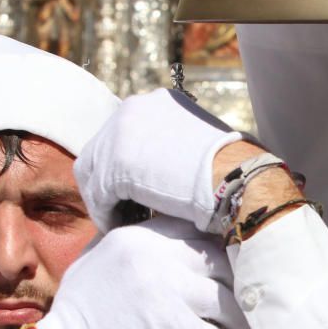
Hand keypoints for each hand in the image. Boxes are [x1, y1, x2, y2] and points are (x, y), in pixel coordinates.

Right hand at [37, 216, 251, 328]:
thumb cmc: (80, 316)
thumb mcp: (100, 263)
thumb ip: (136, 250)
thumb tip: (175, 246)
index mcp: (139, 236)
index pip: (196, 232)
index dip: (218, 252)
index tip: (229, 272)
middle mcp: (154, 254)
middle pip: (219, 263)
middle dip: (236, 287)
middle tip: (245, 306)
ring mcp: (165, 288)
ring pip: (225, 300)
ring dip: (236, 322)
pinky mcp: (170, 326)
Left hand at [75, 88, 245, 233]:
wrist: (234, 176)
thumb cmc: (230, 168)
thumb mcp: (197, 142)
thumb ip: (172, 146)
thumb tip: (159, 170)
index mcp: (157, 101)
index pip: (121, 133)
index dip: (121, 164)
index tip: (128, 189)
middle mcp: (134, 108)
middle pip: (99, 149)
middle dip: (104, 180)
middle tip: (116, 207)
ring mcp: (120, 133)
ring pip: (93, 172)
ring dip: (102, 199)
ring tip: (116, 221)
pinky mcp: (115, 163)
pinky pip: (98, 195)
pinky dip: (105, 213)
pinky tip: (117, 227)